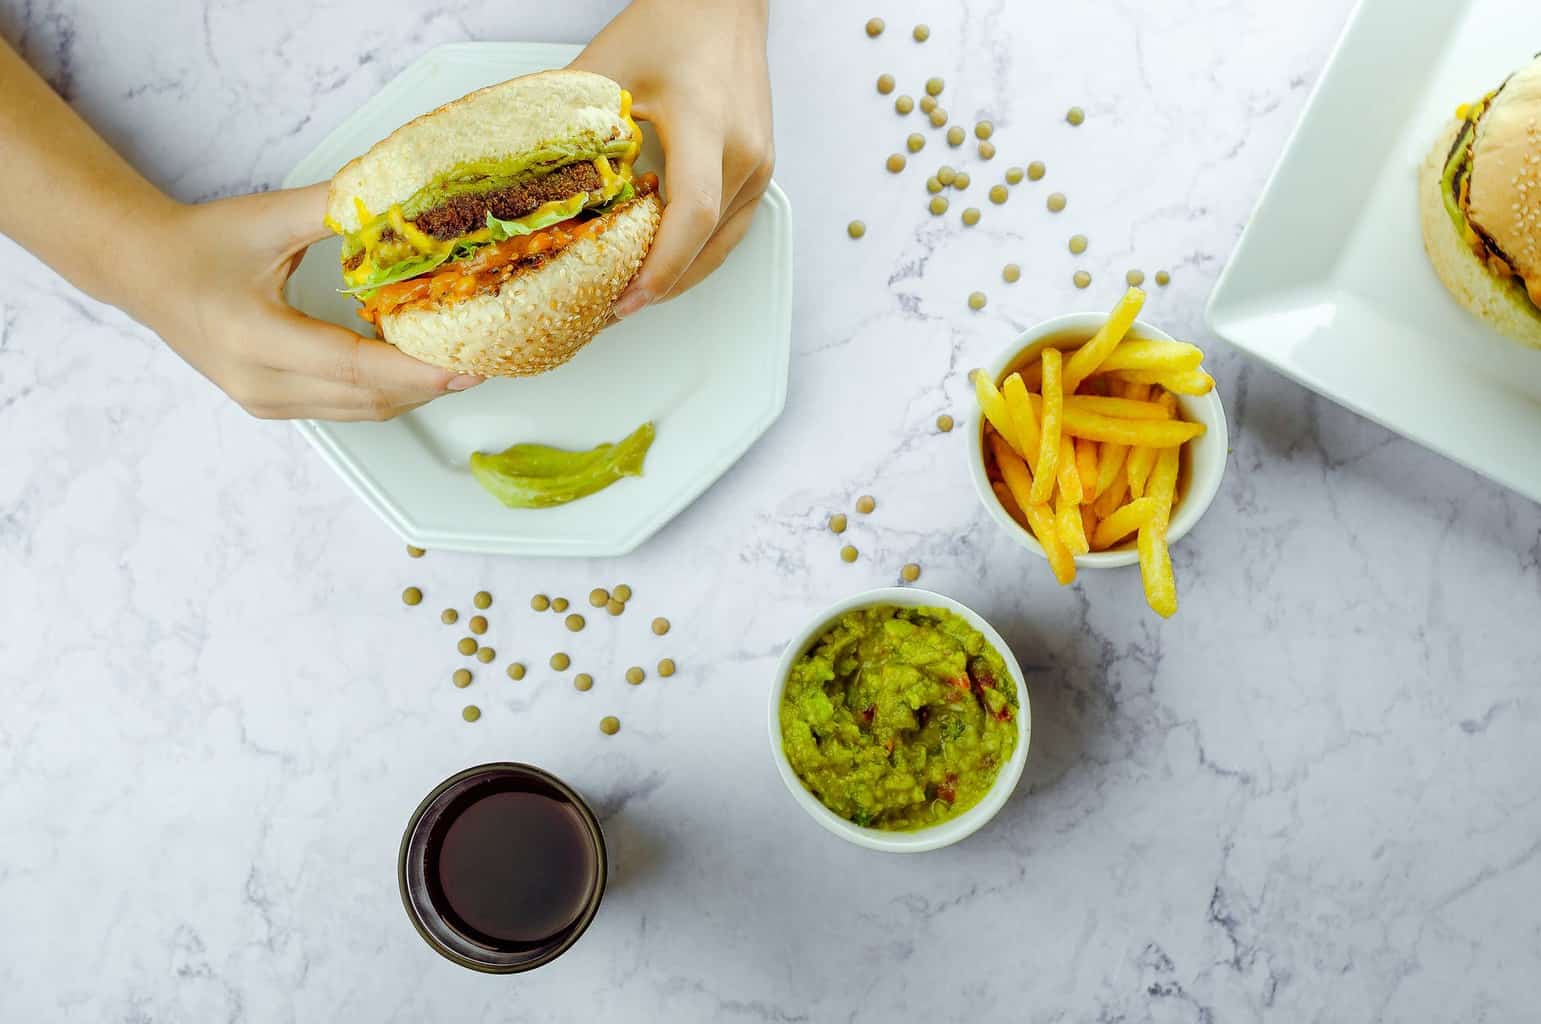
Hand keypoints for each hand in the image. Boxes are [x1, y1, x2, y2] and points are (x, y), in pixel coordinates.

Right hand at [131, 185, 481, 420]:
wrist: (143, 270)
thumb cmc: (200, 243)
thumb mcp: (268, 219)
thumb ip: (335, 208)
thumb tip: (398, 194)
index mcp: (255, 338)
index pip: (354, 367)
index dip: (416, 370)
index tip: (466, 364)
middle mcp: (259, 383)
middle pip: (366, 399)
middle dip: (428, 384)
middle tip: (480, 360)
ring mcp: (263, 402)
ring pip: (359, 411)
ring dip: (410, 392)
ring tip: (456, 364)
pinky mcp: (269, 406)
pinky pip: (342, 408)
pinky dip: (382, 392)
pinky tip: (411, 368)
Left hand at [571, 0, 773, 315]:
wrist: (722, 5)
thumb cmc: (668, 26)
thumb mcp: (606, 70)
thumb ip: (571, 127)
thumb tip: (524, 181)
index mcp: (707, 122)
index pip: (691, 212)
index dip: (660, 265)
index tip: (626, 299)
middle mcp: (745, 152)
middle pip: (705, 243)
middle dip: (659, 284)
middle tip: (610, 309)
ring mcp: (760, 165)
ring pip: (720, 246)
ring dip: (678, 276)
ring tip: (631, 295)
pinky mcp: (762, 171)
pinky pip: (730, 230)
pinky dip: (696, 255)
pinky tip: (661, 266)